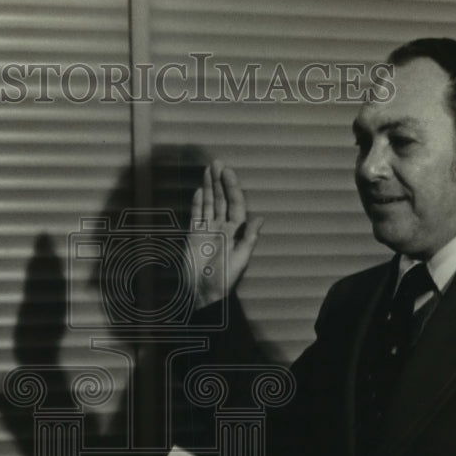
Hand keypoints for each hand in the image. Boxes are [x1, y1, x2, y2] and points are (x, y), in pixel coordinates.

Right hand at [189, 162, 263, 308]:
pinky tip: (200, 191)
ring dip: (209, 188)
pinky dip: (198, 203)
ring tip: (208, 170)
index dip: (232, 188)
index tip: (227, 172)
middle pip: (222, 200)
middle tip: (217, 163)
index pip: (235, 204)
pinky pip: (197, 216)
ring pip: (209, 204)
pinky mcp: (194, 236)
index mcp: (236, 231)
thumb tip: (260, 218)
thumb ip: (249, 238)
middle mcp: (222, 227)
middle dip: (220, 182)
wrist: (203, 292)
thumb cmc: (224, 278)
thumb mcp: (240, 258)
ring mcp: (208, 230)